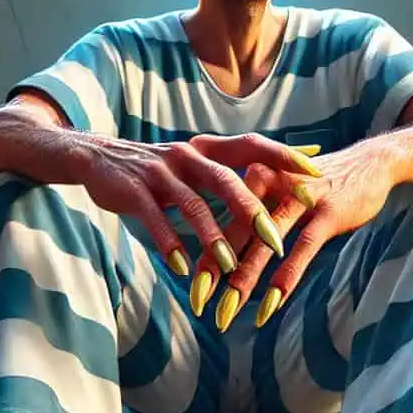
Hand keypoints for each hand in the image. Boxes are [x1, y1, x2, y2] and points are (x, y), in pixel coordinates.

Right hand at [75, 133, 320, 278]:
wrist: (97, 157)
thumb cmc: (155, 169)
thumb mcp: (193, 164)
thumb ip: (228, 171)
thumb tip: (275, 174)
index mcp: (206, 149)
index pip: (252, 145)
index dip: (284, 156)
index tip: (316, 171)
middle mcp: (186, 156)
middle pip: (227, 181)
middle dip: (253, 211)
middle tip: (277, 240)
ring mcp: (159, 173)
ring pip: (193, 206)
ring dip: (212, 239)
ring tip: (229, 267)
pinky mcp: (134, 191)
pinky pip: (156, 219)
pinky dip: (170, 244)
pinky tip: (183, 267)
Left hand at [192, 144, 394, 330]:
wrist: (372, 161)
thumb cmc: (320, 184)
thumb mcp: (282, 192)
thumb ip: (254, 218)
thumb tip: (226, 256)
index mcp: (254, 180)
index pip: (222, 223)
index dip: (205, 258)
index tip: (192, 292)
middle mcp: (271, 184)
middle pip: (235, 234)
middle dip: (214, 273)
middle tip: (197, 304)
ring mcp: (300, 197)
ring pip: (263, 245)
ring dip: (243, 282)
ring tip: (226, 313)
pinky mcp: (327, 211)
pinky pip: (301, 250)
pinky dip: (284, 279)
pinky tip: (270, 305)